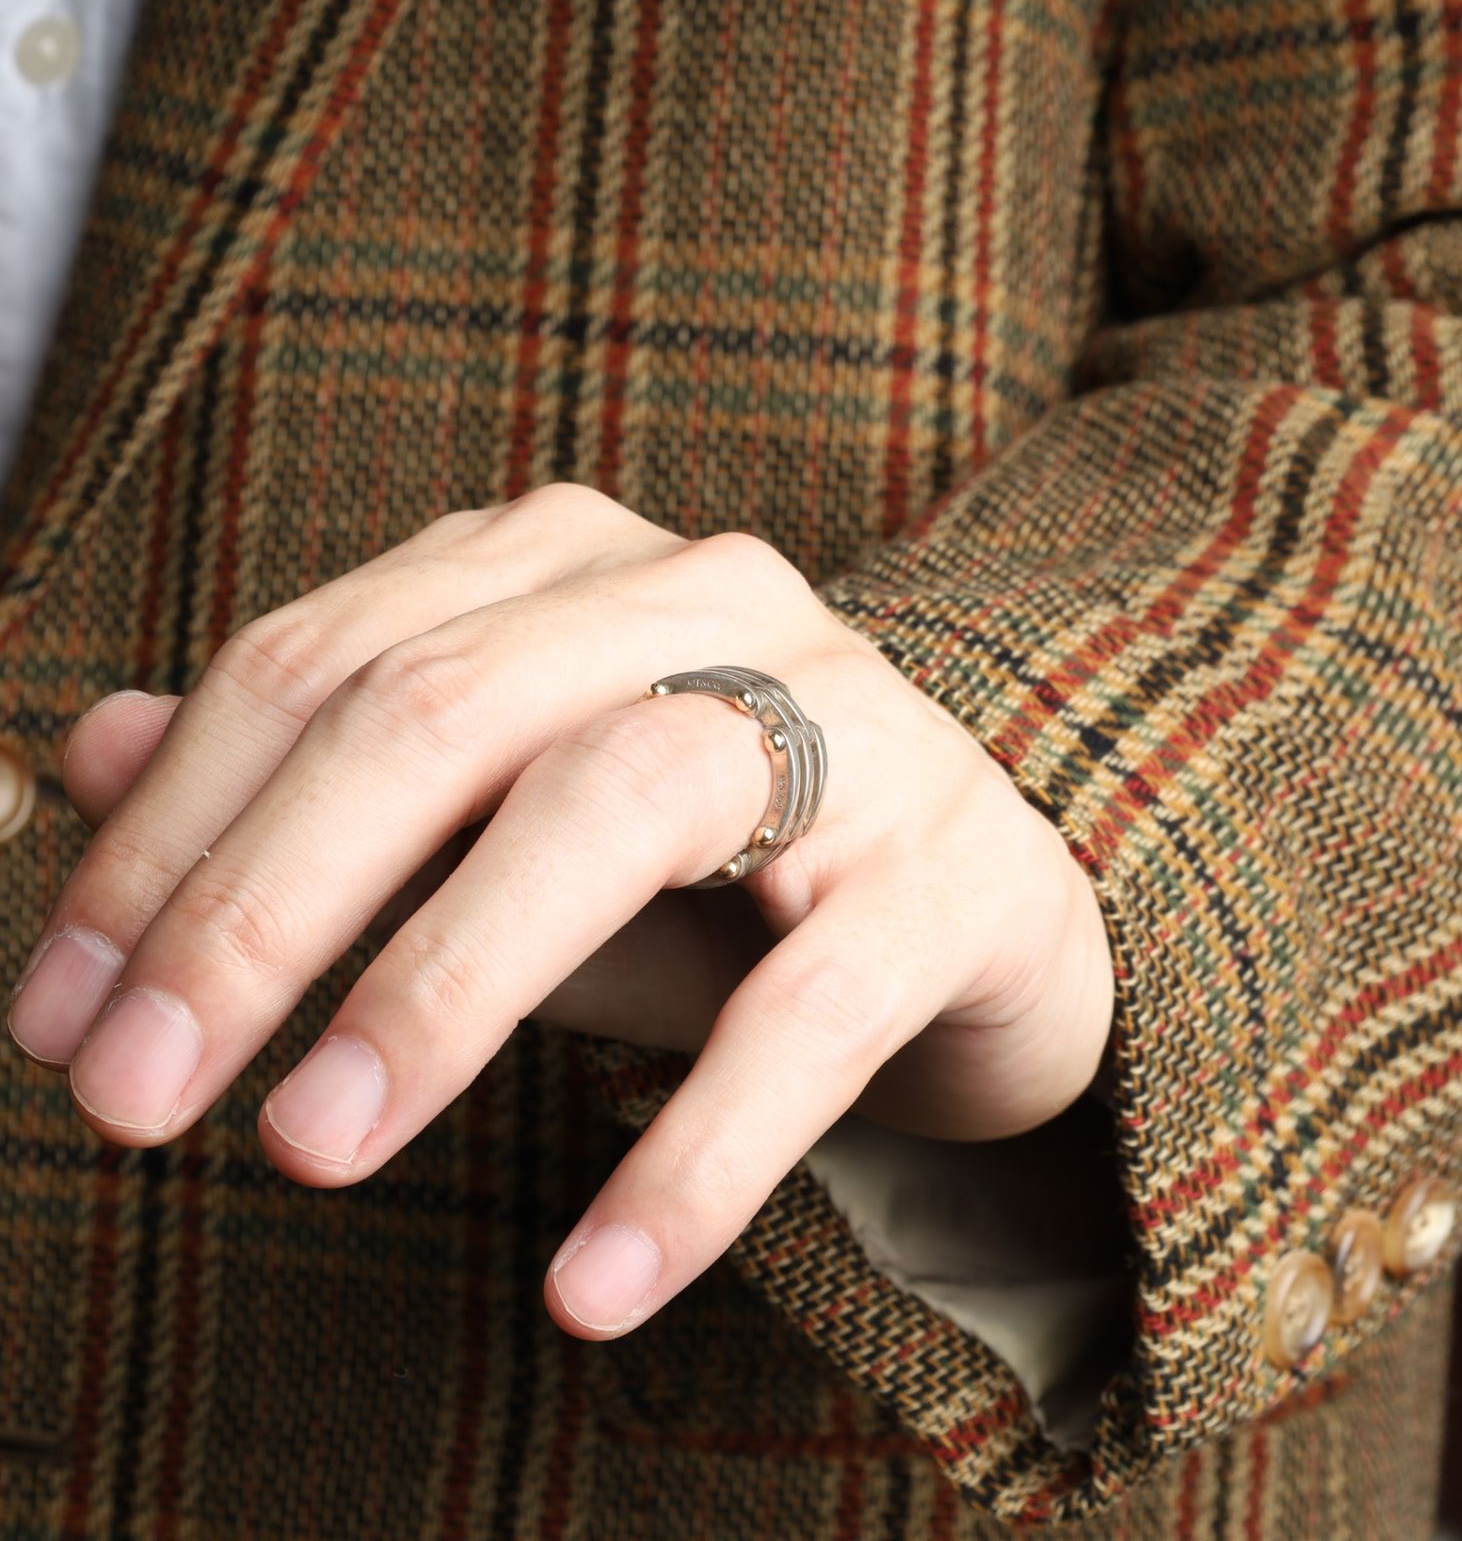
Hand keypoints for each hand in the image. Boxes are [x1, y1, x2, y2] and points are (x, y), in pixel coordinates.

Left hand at [5, 486, 1114, 1338]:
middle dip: (260, 911)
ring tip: (308, 1152)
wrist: (980, 908)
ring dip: (440, 986)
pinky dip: (694, 1150)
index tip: (62, 1016)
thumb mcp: (492, 833)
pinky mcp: (955, 870)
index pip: (321, 665)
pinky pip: (810, 1006)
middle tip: (129, 1100)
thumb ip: (320, 796)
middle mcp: (708, 600)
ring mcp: (852, 719)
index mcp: (570, 566)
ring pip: (617, 803)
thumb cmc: (715, 871)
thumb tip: (87, 749)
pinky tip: (594, 1285)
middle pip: (440, 713)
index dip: (169, 839)